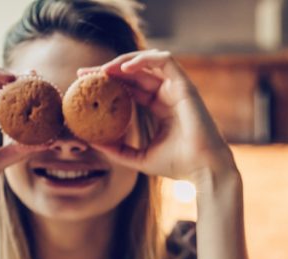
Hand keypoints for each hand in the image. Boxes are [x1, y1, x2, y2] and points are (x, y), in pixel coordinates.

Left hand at [83, 50, 235, 182]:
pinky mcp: (185, 85)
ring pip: (148, 61)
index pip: (130, 87)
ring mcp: (177, 88)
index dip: (108, 82)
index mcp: (159, 107)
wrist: (203, 169)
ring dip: (123, 61)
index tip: (84, 85)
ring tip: (102, 70)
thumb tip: (90, 142)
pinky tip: (124, 68)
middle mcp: (168, 94)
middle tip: (84, 74)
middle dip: (108, 69)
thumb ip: (117, 149)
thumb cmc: (177, 166)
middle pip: (134, 72)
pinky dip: (145, 59)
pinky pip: (164, 61)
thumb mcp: (138, 158)